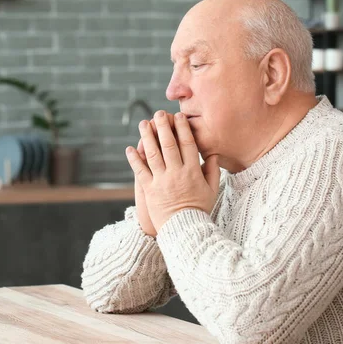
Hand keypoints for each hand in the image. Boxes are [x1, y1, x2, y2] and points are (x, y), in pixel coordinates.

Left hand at [126, 110, 219, 231]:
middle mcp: (177, 173)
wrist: (185, 230)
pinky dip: (134, 159)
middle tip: (158, 113)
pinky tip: (129, 148)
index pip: (187, 144)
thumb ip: (212, 171)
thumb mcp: (212, 190)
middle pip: (169, 144)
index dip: (182, 128)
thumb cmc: (199, 210)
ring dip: (147, 136)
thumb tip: (212, 154)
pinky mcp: (150, 190)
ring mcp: (162, 181)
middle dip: (163, 126)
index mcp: (193, 171)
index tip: (178, 116)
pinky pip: (140, 171)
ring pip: (152, 154)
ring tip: (143, 123)